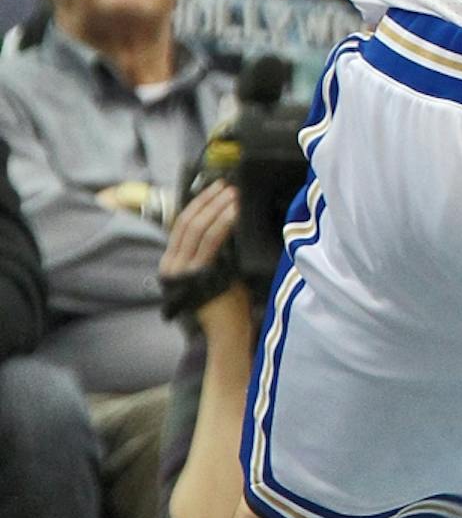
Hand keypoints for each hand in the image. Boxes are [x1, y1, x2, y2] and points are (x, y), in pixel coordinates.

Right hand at [159, 180, 249, 341]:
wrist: (226, 332)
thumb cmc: (226, 302)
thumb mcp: (216, 271)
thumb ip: (214, 250)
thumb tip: (226, 220)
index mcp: (172, 262)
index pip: (181, 225)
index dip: (198, 203)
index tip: (215, 188)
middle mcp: (171, 265)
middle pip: (187, 223)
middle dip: (208, 200)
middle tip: (227, 185)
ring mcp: (181, 270)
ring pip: (197, 229)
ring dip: (217, 208)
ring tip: (234, 194)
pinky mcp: (195, 275)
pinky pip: (210, 242)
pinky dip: (223, 224)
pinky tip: (234, 212)